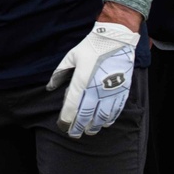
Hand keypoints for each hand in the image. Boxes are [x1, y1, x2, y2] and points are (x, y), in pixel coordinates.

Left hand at [46, 22, 139, 138]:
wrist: (117, 39)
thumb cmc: (92, 46)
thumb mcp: (71, 56)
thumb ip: (60, 73)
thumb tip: (50, 86)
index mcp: (82, 80)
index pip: (72, 105)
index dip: (67, 118)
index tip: (63, 125)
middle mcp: (96, 89)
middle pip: (86, 115)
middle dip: (78, 127)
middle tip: (74, 134)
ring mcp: (111, 92)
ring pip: (102, 116)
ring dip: (94, 126)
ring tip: (88, 131)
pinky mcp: (122, 91)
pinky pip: (116, 110)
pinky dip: (109, 119)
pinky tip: (105, 123)